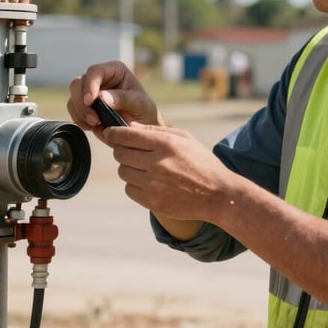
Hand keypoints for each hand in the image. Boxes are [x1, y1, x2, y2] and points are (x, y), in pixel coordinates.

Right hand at [66, 61, 160, 134]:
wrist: (141, 127)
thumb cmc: (144, 110)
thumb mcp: (139, 103)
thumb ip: (122, 99)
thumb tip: (101, 97)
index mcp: (114, 70)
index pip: (95, 71)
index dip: (90, 85)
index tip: (91, 101)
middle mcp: (99, 78)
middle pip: (78, 83)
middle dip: (82, 103)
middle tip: (94, 120)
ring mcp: (90, 92)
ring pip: (73, 98)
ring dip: (80, 113)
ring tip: (95, 124)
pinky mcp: (85, 106)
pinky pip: (74, 110)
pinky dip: (79, 120)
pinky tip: (93, 126)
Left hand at [101, 123, 231, 223]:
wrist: (217, 195)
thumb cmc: (201, 162)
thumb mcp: (185, 138)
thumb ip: (156, 130)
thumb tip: (130, 126)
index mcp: (166, 143)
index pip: (126, 135)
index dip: (113, 133)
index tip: (110, 133)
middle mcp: (157, 162)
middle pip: (120, 153)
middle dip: (121, 150)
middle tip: (131, 151)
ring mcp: (153, 184)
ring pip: (123, 171)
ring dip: (129, 168)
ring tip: (144, 167)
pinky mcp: (151, 201)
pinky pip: (129, 189)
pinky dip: (134, 185)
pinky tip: (149, 182)